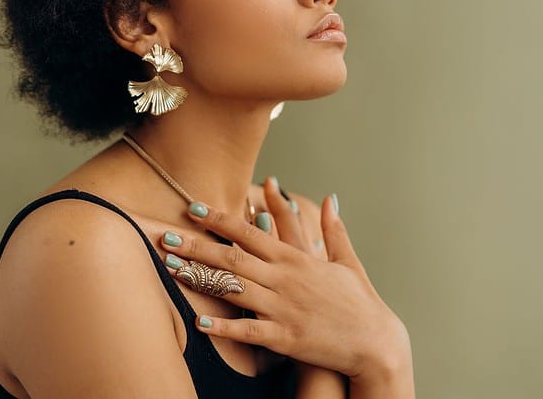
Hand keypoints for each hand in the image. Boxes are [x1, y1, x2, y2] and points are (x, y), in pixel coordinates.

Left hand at [160, 189, 412, 383]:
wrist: (376, 344)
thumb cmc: (360, 302)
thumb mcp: (347, 261)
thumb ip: (334, 229)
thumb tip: (330, 198)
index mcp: (298, 258)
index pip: (251, 231)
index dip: (220, 219)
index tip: (194, 208)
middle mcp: (286, 279)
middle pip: (233, 257)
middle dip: (197, 245)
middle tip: (166, 236)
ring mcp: (283, 308)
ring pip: (233, 288)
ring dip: (200, 278)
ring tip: (172, 269)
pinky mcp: (285, 337)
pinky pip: (248, 330)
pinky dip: (224, 326)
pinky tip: (200, 322)